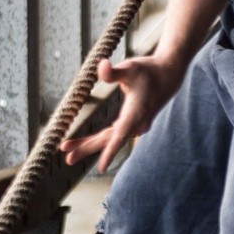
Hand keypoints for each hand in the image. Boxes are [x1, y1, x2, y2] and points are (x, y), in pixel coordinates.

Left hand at [60, 52, 185, 172]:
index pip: (122, 135)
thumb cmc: (147, 71)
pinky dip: (97, 139)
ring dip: (88, 145)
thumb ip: (114, 72)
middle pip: (109, 140)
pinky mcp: (131, 125)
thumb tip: (101, 65)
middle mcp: (136, 124)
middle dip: (88, 148)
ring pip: (109, 139)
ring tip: (67, 149)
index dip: (111, 151)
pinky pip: (112, 136)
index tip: (102, 167)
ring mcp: (134, 126)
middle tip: (68, 158)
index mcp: (136, 112)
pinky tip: (83, 143)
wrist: (166, 77)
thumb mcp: (130, 67)